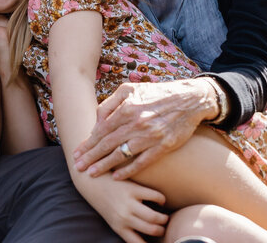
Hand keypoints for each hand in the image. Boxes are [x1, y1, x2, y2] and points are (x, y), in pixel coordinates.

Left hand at [71, 79, 212, 179]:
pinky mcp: (163, 146)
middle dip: (91, 157)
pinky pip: (142, 161)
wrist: (189, 99)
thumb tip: (96, 120)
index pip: (102, 129)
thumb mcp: (130, 89)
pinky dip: (128, 170)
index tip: (77, 152)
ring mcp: (150, 136)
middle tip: (78, 167)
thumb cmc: (155, 93)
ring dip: (105, 165)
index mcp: (127, 108)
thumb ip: (110, 103)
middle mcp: (137, 122)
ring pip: (122, 154)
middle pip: (108, 143)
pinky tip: (116, 177)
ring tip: (92, 174)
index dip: (88, 142)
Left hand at [80, 173, 167, 242]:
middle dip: (161, 231)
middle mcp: (124, 217)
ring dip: (164, 218)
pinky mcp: (132, 188)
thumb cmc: (104, 203)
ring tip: (163, 217)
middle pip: (152, 230)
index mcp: (119, 227)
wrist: (91, 182)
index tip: (158, 242)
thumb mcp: (112, 219)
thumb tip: (143, 239)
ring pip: (154, 217)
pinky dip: (161, 199)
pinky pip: (155, 196)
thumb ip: (126, 228)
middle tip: (163, 227)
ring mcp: (128, 202)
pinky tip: (160, 201)